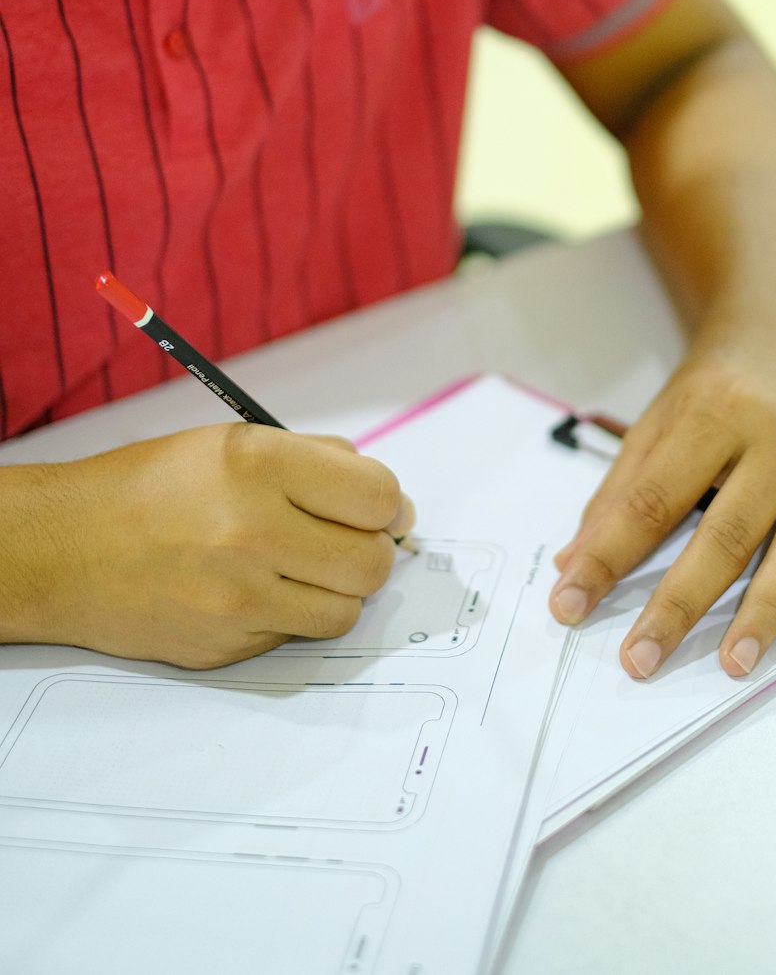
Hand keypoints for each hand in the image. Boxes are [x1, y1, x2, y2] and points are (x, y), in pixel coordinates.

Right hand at [0, 423, 414, 668]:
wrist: (65, 548)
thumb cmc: (153, 486)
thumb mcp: (235, 443)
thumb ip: (319, 462)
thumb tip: (394, 505)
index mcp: (259, 466)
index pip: (376, 496)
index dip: (388, 504)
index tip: (380, 509)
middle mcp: (251, 532)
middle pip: (371, 563)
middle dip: (371, 552)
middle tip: (344, 540)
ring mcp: (238, 598)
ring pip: (344, 611)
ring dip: (335, 589)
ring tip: (299, 565)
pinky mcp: (225, 647)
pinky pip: (295, 636)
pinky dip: (290, 614)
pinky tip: (254, 588)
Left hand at [548, 345, 775, 679]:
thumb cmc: (710, 397)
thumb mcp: (654, 427)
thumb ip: (617, 497)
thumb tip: (573, 568)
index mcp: (714, 412)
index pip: (654, 500)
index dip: (610, 557)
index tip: (571, 605)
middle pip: (726, 534)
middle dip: (680, 604)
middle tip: (642, 659)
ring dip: (761, 614)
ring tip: (730, 663)